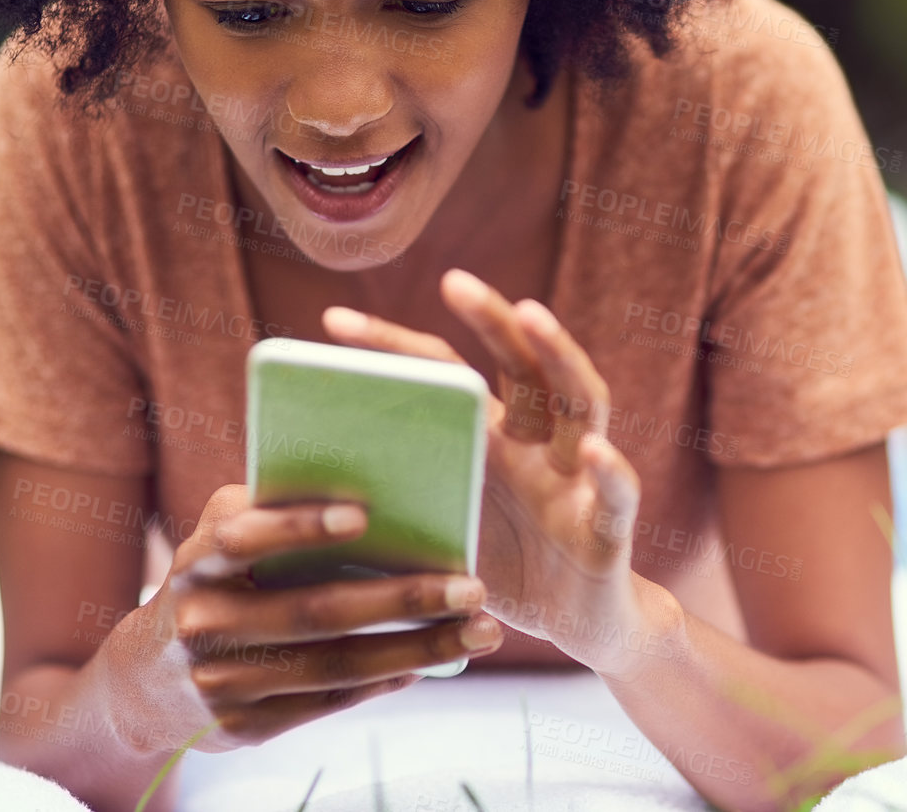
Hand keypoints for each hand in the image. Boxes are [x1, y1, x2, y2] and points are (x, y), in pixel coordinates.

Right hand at [138, 483, 504, 749]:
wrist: (142, 682)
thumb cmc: (213, 580)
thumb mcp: (219, 538)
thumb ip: (270, 507)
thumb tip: (371, 483)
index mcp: (197, 562)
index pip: (242, 537)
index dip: (298, 525)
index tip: (364, 514)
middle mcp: (203, 623)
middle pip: (315, 611)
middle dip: (402, 600)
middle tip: (473, 586)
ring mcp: (221, 683)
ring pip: (335, 666)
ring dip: (417, 650)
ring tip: (480, 631)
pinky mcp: (242, 729)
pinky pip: (327, 702)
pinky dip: (385, 682)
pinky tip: (433, 663)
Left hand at [322, 268, 650, 679]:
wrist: (582, 627)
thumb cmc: (503, 575)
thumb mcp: (439, 538)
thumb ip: (392, 510)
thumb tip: (290, 502)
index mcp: (496, 443)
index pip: (450, 377)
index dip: (396, 347)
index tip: (333, 320)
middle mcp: (542, 446)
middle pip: (526, 366)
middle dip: (492, 320)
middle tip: (452, 280)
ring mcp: (579, 480)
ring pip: (583, 403)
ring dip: (560, 355)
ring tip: (533, 315)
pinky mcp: (609, 530)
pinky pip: (615, 495)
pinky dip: (610, 472)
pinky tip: (595, 453)